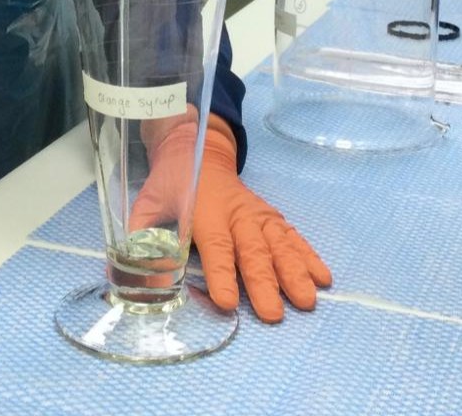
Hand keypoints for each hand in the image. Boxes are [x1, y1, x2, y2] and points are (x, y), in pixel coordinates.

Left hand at [130, 113, 331, 320]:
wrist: (199, 148)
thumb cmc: (171, 183)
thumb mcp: (147, 205)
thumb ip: (143, 239)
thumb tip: (138, 277)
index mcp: (204, 209)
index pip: (215, 244)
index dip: (220, 273)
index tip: (227, 301)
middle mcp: (235, 211)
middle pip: (252, 248)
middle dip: (264, 281)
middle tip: (273, 314)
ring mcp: (257, 212)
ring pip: (278, 241)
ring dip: (294, 271)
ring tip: (307, 300)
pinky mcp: (270, 214)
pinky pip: (291, 234)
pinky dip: (308, 254)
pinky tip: (322, 277)